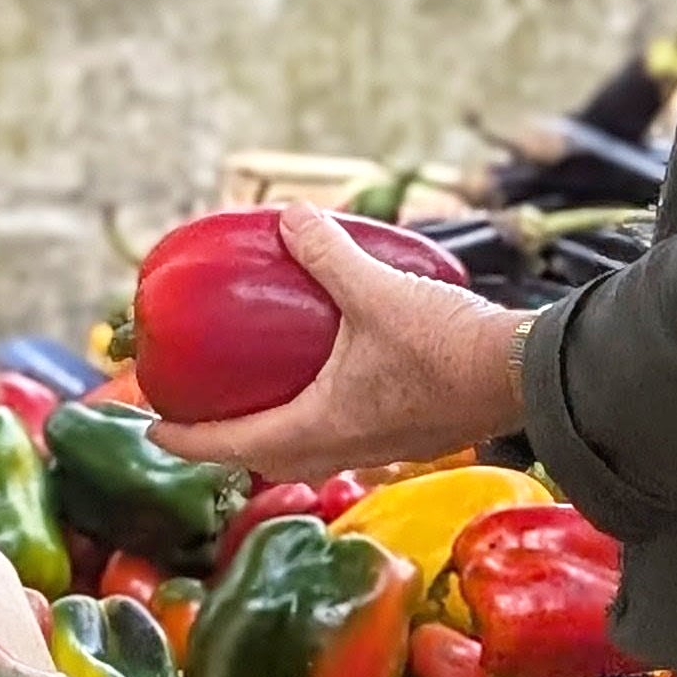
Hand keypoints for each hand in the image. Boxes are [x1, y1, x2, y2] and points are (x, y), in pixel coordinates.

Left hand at [152, 205, 530, 485]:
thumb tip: (291, 217)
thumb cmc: (447, 347)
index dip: (183, 437)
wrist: (523, 375)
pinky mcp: (413, 438)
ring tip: (269, 400)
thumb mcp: (378, 291)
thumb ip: (330, 255)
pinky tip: (341, 386)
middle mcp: (343, 448)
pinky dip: (325, 423)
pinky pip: (349, 441)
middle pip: (265, 458)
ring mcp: (381, 448)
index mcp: (318, 427)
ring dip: (280, 435)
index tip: (152, 427)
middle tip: (205, 414)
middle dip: (228, 442)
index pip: (227, 445)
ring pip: (310, 453)